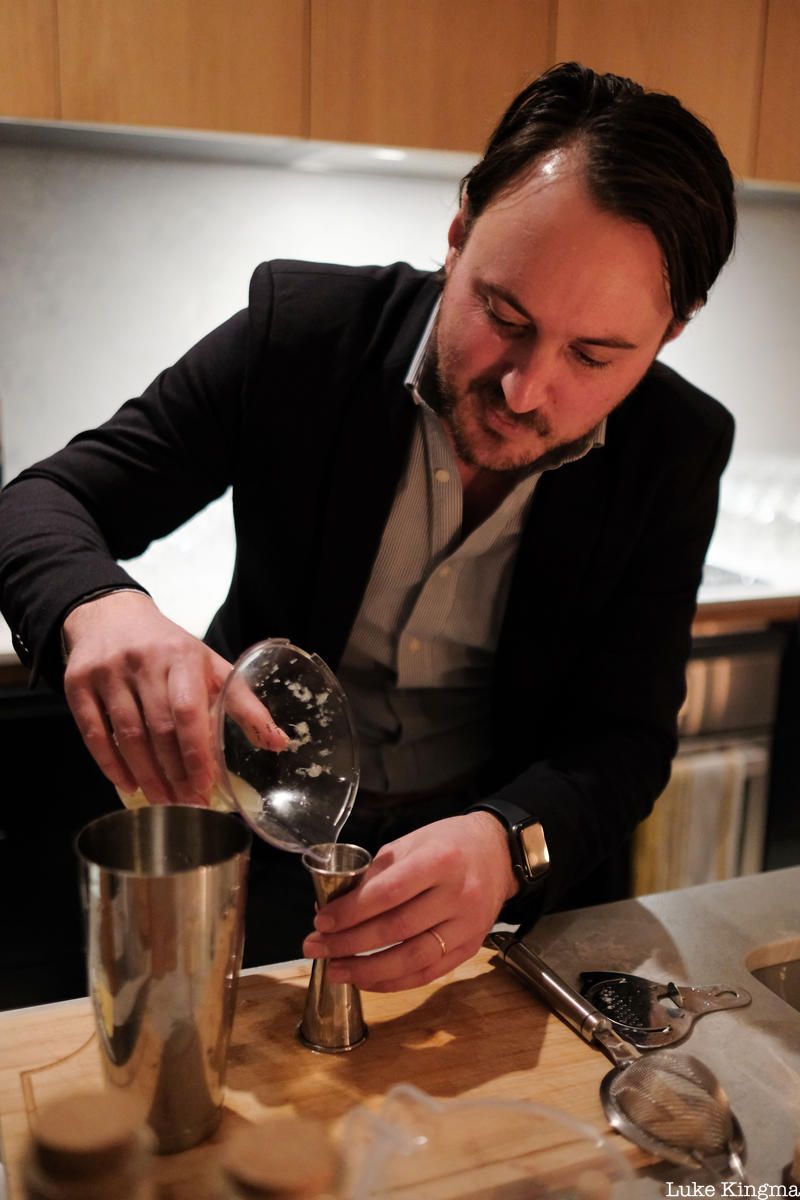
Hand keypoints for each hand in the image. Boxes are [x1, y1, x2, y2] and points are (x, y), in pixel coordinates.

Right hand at [63, 591, 287, 804]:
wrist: (111, 615)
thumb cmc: (169, 648)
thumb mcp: (210, 665)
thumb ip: (243, 704)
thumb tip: (280, 743)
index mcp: (182, 656)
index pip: (188, 710)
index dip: (196, 752)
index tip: (205, 786)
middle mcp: (143, 661)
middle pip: (158, 728)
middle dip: (174, 772)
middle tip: (186, 804)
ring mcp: (107, 671)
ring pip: (126, 734)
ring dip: (145, 774)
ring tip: (161, 801)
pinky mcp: (78, 682)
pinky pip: (93, 732)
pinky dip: (110, 764)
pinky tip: (127, 784)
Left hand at [302, 812, 518, 991]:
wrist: (498, 853)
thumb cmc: (449, 843)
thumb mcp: (412, 841)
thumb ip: (377, 873)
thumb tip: (337, 905)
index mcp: (441, 860)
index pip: (389, 893)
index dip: (351, 911)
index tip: (321, 920)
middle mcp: (457, 895)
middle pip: (396, 929)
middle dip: (349, 943)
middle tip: (316, 947)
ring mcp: (467, 926)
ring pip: (412, 959)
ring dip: (367, 970)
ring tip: (335, 970)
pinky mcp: (470, 947)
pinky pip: (428, 973)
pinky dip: (394, 982)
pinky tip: (367, 979)